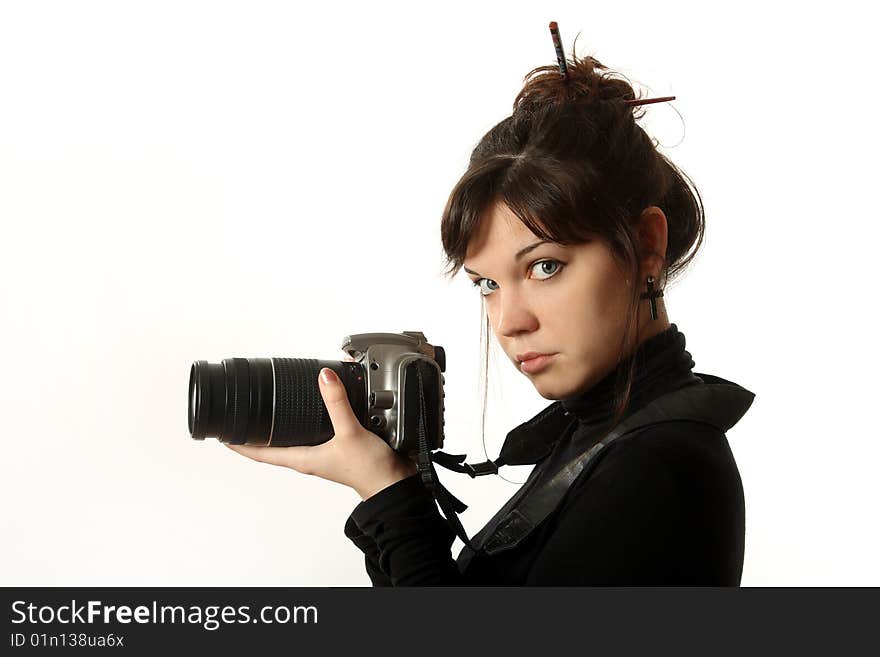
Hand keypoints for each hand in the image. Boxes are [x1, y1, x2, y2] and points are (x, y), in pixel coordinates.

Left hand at [224, 363, 417, 500]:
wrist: (394, 484)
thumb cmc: (369, 470)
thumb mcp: (349, 432)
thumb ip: (336, 403)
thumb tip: (323, 378)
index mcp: (302, 458)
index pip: (259, 454)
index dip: (238, 444)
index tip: (221, 433)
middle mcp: (309, 457)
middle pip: (271, 447)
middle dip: (255, 433)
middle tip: (240, 416)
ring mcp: (323, 454)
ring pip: (292, 439)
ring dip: (279, 427)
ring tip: (267, 410)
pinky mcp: (339, 448)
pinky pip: (315, 433)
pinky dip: (307, 421)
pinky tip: (313, 409)